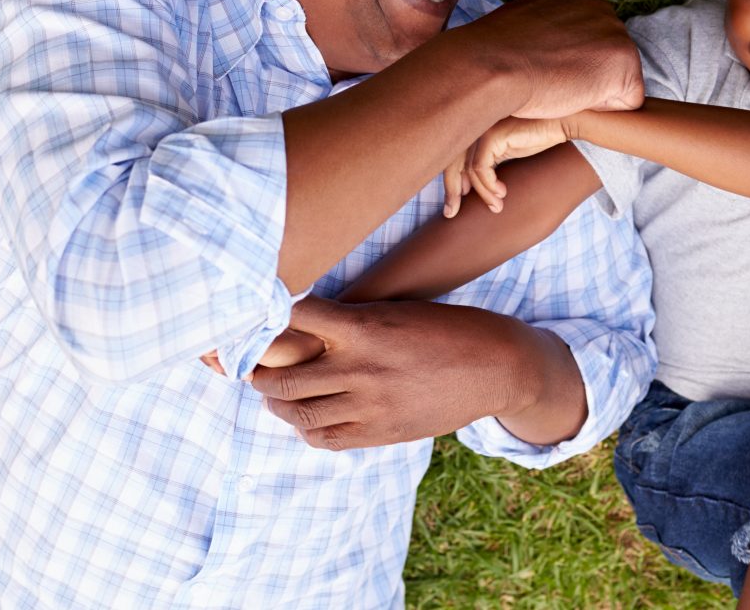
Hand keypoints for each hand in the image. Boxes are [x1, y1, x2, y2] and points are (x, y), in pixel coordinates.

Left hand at [249, 295, 554, 449]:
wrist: (495, 367)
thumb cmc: (447, 328)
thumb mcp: (396, 311)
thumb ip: (351, 322)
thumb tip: (302, 327)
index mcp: (363, 327)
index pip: (293, 318)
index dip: (268, 320)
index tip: (256, 319)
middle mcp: (359, 368)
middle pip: (283, 377)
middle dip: (259, 373)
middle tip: (253, 366)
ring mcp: (368, 406)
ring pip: (298, 413)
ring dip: (277, 403)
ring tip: (275, 394)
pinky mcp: (379, 434)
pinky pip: (325, 439)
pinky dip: (306, 429)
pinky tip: (307, 417)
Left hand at [443, 116, 572, 216]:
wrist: (562, 121)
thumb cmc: (539, 137)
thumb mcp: (507, 153)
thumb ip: (488, 165)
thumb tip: (468, 188)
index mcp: (475, 130)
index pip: (451, 158)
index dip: (450, 184)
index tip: (453, 207)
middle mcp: (474, 128)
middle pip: (451, 163)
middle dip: (451, 191)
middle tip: (451, 213)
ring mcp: (482, 130)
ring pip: (469, 170)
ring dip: (483, 193)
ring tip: (497, 207)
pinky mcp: (492, 136)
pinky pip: (481, 168)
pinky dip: (489, 185)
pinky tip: (502, 193)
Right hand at [460, 0, 641, 118]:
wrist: (491, 65)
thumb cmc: (491, 55)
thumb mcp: (516, 29)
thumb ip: (540, 33)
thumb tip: (534, 48)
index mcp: (572, 0)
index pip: (586, 43)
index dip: (567, 66)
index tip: (542, 70)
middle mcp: (598, 9)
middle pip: (606, 60)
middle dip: (586, 77)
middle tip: (549, 82)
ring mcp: (615, 33)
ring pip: (618, 80)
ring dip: (593, 93)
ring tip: (557, 89)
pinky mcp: (625, 62)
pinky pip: (628, 101)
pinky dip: (604, 110)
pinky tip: (573, 99)